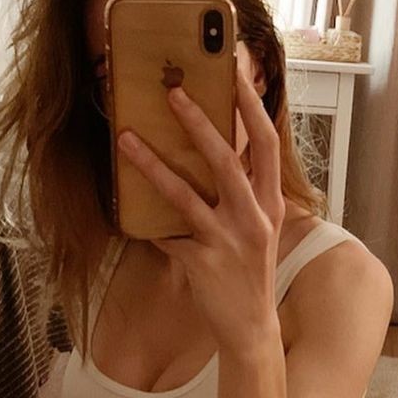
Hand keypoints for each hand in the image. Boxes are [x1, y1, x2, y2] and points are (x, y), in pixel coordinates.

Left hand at [115, 61, 285, 357]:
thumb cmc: (250, 272)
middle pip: (226, 159)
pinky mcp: (201, 263)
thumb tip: (217, 148)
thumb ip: (245, 190)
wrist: (251, 327)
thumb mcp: (259, 227)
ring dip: (152, 164)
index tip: (234, 69)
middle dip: (199, 122)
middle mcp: (253, 218)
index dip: (251, 104)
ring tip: (126, 138)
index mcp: (270, 203)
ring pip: (185, 194)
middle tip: (172, 91)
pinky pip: (165, 234)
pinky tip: (126, 209)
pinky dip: (146, 223)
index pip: (267, 142)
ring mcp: (227, 241)